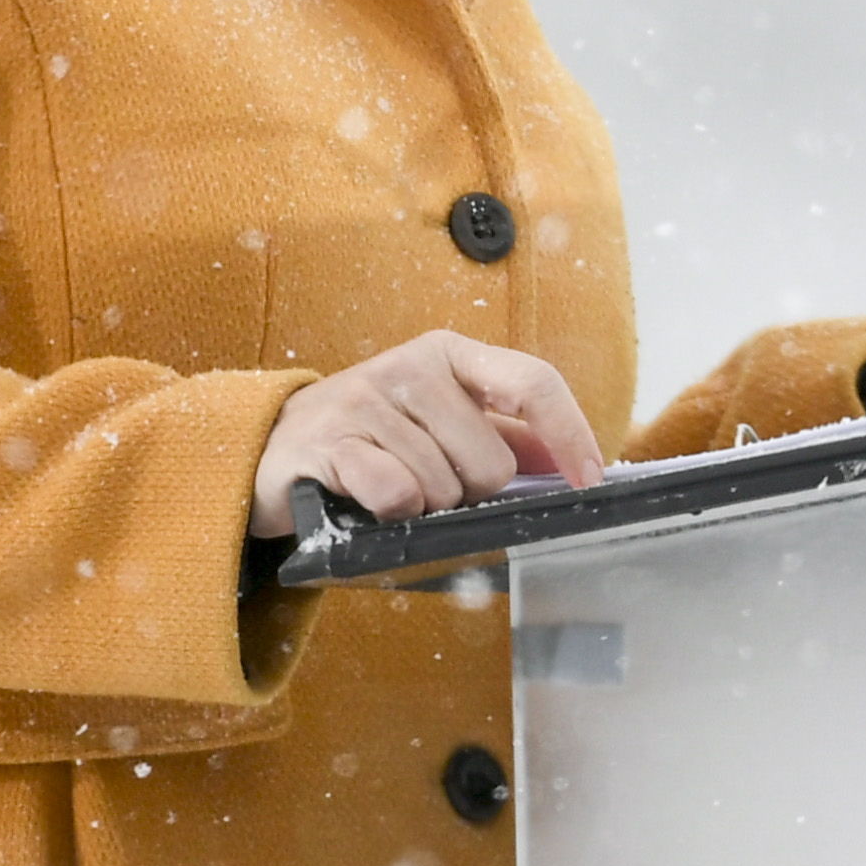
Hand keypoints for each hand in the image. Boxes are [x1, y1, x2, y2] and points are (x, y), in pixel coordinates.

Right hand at [250, 329, 605, 534]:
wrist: (274, 447)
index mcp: (450, 354)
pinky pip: (396, 495)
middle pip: (492, 460)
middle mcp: (411, 366)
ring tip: (391, 487)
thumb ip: (508, 434)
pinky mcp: (329, 442)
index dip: (570, 434)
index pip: (533, 382)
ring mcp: (367, 400)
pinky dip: (390, 511)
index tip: (591, 479)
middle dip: (471, 492)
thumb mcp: (441, 419)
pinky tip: (365, 497)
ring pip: (444, 487)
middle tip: (431, 483)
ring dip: (424, 506)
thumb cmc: (375, 437)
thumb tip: (574, 461)